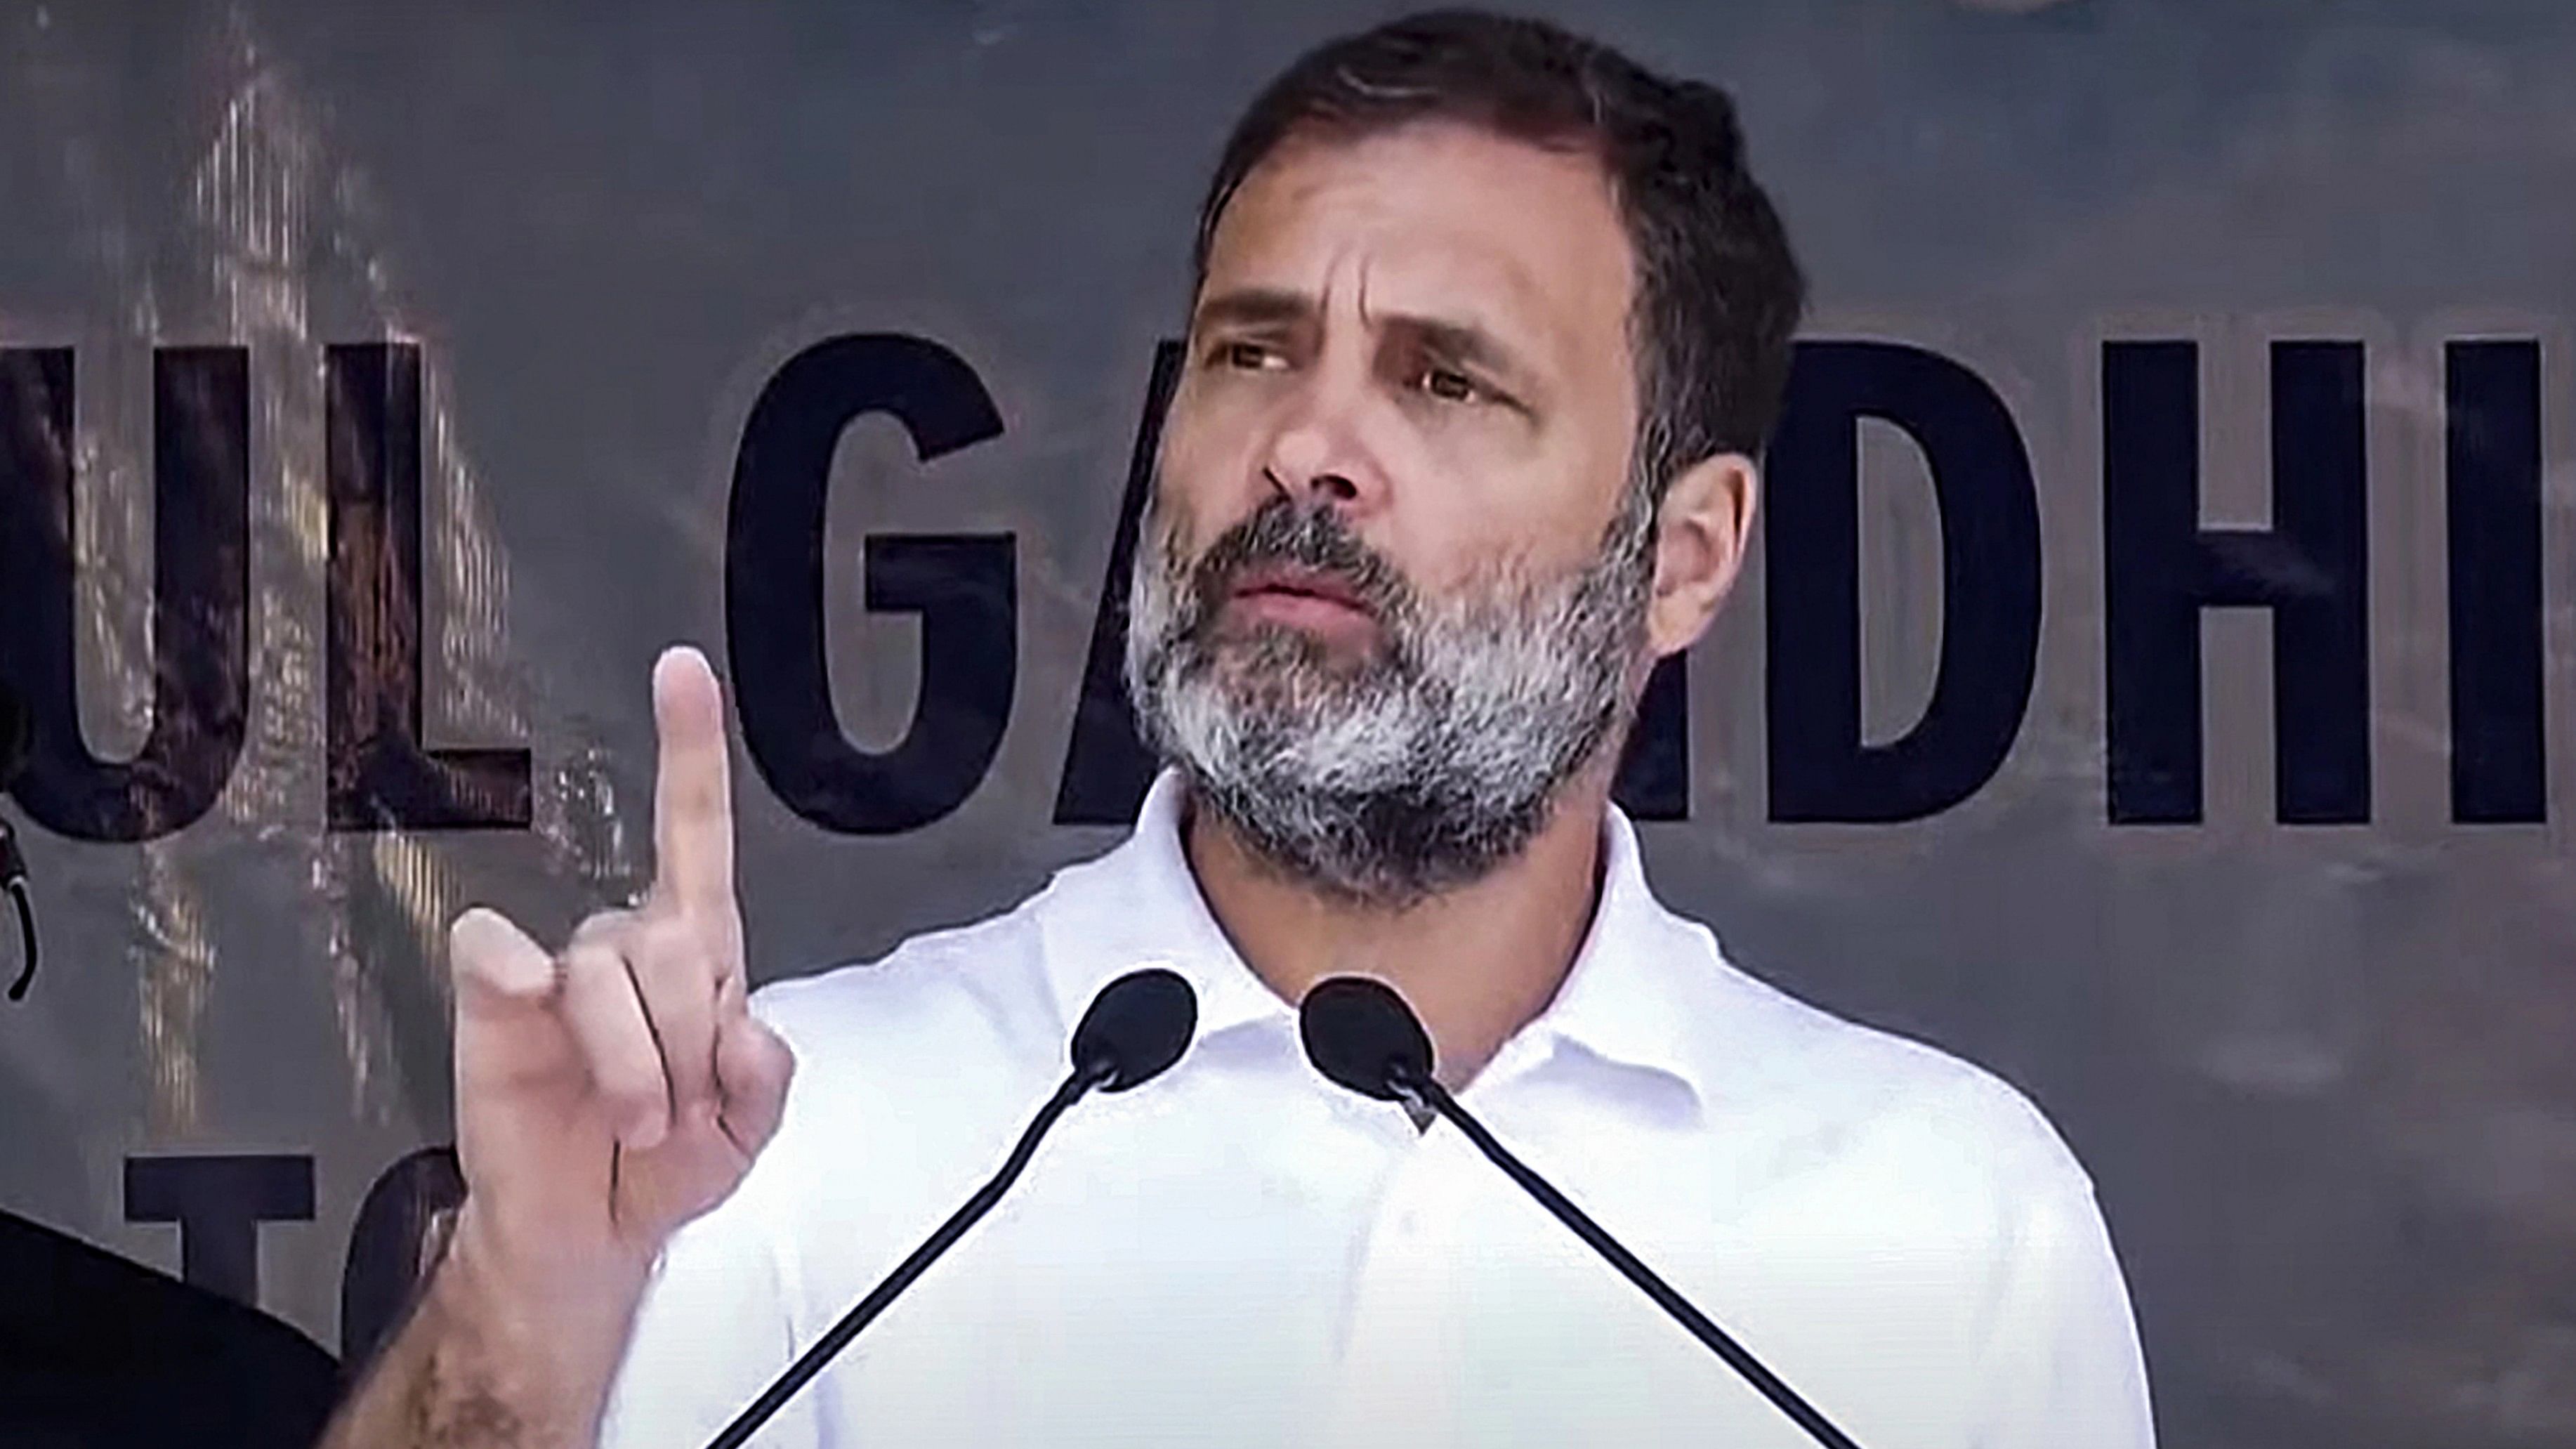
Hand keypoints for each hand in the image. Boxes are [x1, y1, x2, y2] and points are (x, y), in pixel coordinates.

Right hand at [445, 645, 795, 1316]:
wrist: (586, 1234)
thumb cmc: (662, 1167)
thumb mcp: (746, 1133)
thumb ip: (768, 1080)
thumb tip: (747, 1030)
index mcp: (698, 953)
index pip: (697, 834)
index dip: (689, 750)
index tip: (682, 668)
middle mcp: (627, 942)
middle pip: (681, 938)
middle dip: (691, 1042)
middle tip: (679, 1115)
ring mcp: (557, 966)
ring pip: (611, 970)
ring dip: (638, 1069)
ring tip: (636, 1124)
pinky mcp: (492, 994)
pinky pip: (505, 958)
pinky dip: (539, 1007)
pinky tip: (553, 1053)